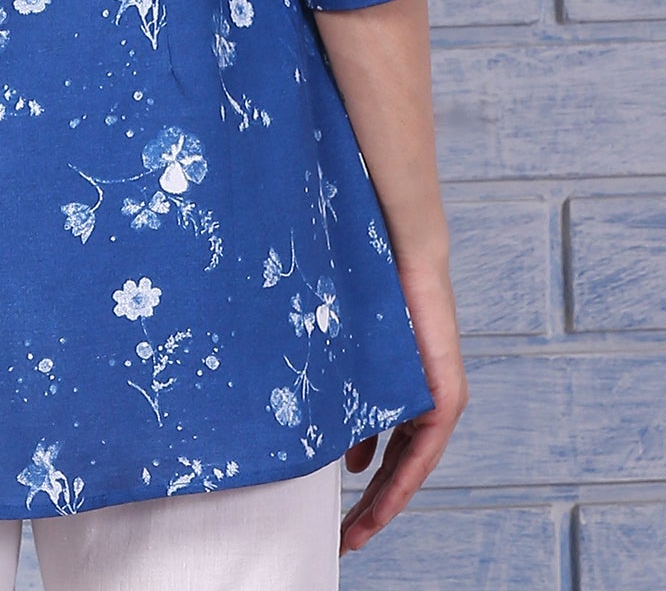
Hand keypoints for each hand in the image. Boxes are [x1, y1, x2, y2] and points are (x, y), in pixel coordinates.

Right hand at [339, 252, 467, 553]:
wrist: (398, 248)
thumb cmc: (369, 290)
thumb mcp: (353, 356)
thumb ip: (351, 397)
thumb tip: (346, 449)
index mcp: (404, 395)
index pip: (387, 457)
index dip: (367, 494)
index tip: (343, 523)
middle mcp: (427, 402)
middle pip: (399, 472)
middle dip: (372, 511)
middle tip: (346, 541)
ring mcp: (440, 398)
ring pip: (412, 467)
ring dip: (386, 502)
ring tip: (357, 530)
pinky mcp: (446, 391)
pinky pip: (424, 446)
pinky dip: (403, 474)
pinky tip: (379, 492)